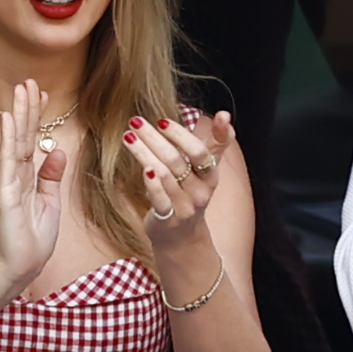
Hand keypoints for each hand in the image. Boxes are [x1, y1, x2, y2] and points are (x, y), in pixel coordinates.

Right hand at [0, 80, 66, 289]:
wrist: (21, 267)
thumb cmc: (33, 239)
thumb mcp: (49, 202)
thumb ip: (50, 176)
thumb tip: (56, 150)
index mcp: (27, 178)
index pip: (32, 140)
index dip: (36, 116)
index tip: (41, 94)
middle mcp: (16, 175)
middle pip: (22, 135)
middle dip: (27, 108)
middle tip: (28, 81)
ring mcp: (9, 182)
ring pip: (16, 141)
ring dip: (19, 114)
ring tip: (20, 89)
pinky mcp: (6, 193)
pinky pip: (9, 161)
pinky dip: (9, 138)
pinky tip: (9, 118)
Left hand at [124, 110, 234, 252]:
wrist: (182, 237)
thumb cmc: (191, 193)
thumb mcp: (207, 169)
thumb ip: (217, 141)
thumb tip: (224, 114)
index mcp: (210, 175)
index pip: (200, 152)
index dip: (183, 136)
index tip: (163, 121)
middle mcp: (200, 191)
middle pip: (178, 159)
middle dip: (155, 138)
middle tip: (136, 121)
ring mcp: (184, 205)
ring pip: (164, 174)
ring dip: (144, 152)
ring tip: (128, 136)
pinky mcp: (168, 218)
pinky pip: (159, 198)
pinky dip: (151, 182)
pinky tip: (142, 167)